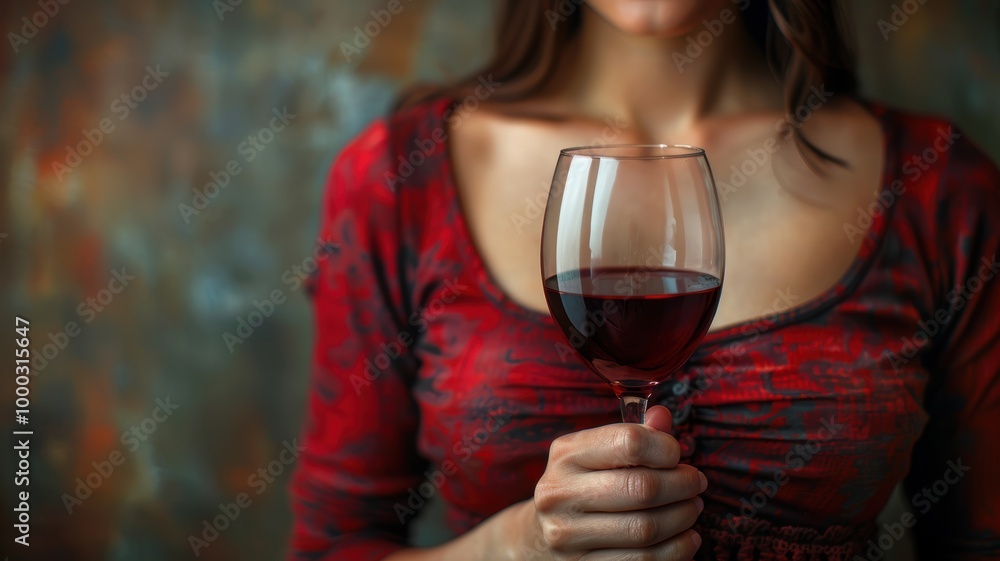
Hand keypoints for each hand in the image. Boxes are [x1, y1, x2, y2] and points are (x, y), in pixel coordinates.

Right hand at [526, 406, 705, 559]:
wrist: (542, 534)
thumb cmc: (583, 484)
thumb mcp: (597, 452)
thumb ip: (633, 433)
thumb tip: (663, 418)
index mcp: (565, 455)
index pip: (628, 442)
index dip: (665, 448)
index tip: (677, 454)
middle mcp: (559, 494)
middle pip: (642, 488)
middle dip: (682, 485)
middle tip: (696, 483)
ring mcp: (567, 536)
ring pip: (646, 529)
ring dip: (683, 518)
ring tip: (692, 508)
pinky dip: (676, 549)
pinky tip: (686, 538)